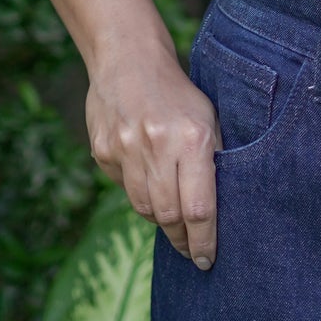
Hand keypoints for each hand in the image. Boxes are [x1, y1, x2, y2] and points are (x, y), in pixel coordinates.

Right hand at [85, 41, 221, 269]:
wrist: (129, 60)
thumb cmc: (179, 93)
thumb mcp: (209, 119)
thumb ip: (213, 161)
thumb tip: (216, 212)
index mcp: (192, 139)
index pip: (199, 208)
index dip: (204, 241)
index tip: (207, 260)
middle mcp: (157, 145)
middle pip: (169, 215)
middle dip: (182, 239)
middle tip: (190, 249)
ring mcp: (125, 149)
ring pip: (144, 208)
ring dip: (161, 220)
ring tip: (172, 221)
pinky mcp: (103, 151)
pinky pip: (124, 188)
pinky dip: (138, 194)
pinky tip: (148, 183)